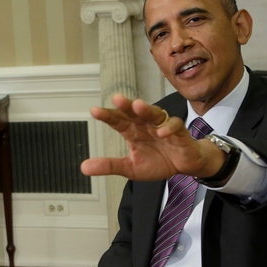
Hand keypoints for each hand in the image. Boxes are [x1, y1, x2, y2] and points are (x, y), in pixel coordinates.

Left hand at [81, 94, 224, 180]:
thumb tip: (83, 168)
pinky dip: (169, 128)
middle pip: (134, 112)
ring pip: (154, 114)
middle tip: (117, 99)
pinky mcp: (179, 132)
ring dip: (147, 110)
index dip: (107, 116)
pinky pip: (174, 126)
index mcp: (132, 131)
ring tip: (138, 106)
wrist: (184, 166)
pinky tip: (162, 132)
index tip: (94, 111)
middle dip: (126, 106)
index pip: (117, 121)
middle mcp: (145, 125)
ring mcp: (162, 126)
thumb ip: (109, 165)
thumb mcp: (130, 168)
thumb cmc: (157, 162)